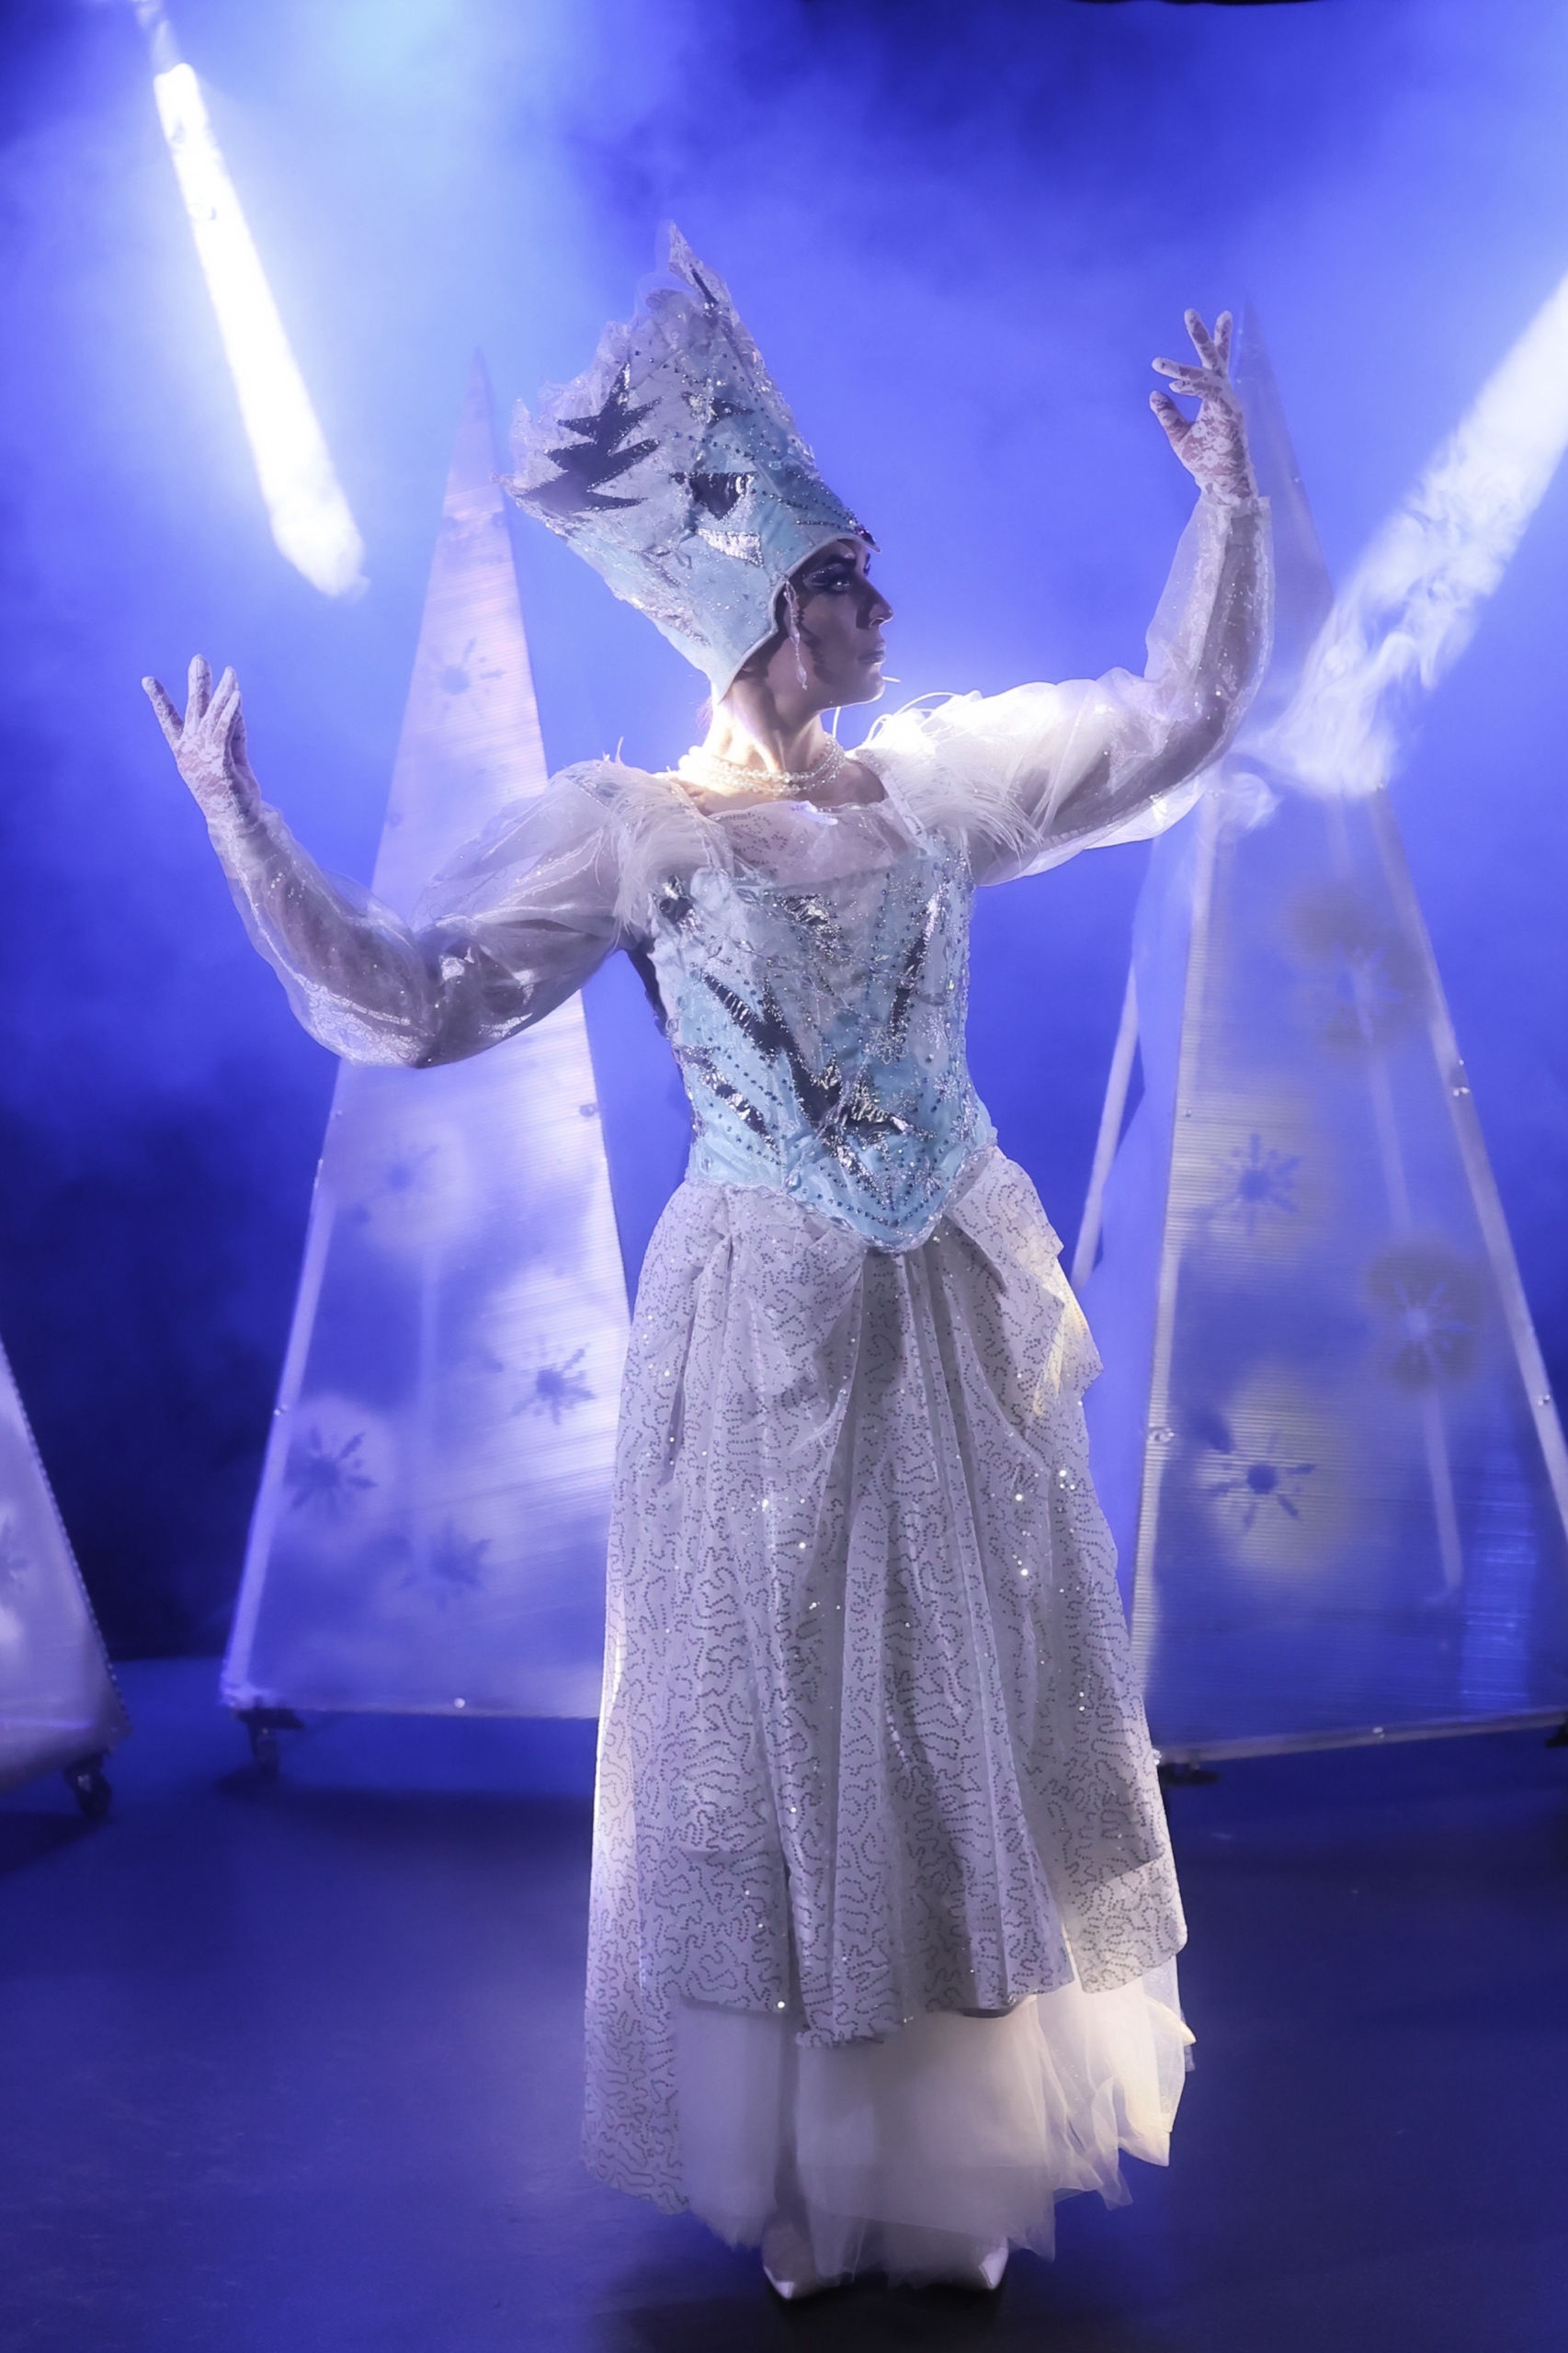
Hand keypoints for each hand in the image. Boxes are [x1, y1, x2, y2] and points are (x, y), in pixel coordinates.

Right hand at [143, 657, 261, 827]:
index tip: (147, 680)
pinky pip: (225, 730)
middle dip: (196, 683)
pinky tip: (237, 696)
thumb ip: (231, 733)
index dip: (159, 701)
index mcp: (186, 751)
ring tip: (229, 671)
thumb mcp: (229, 758)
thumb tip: (232, 707)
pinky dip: (231, 712)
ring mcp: (204, 757)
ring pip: (212, 716)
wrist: (234, 821)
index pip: (169, 721)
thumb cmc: (230, 792)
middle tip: (198, 658)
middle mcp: (191, 751)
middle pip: (193, 710)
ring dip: (221, 692)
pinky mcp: (220, 762)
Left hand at [1150, 311, 1256, 505]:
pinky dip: (1191, 388)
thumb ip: (1168, 415)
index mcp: (1214, 398)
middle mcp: (1224, 395)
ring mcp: (1228, 403)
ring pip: (1207, 375)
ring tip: (1158, 363)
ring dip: (1182, 368)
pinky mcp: (1229, 415)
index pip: (1211, 366)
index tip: (1201, 318)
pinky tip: (1174, 385)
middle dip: (1203, 335)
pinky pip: (1209, 394)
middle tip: (1189, 312)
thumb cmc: (1205, 462)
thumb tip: (1154, 394)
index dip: (1210, 342)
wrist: (1220, 485)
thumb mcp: (1178, 436)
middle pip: (1215, 359)